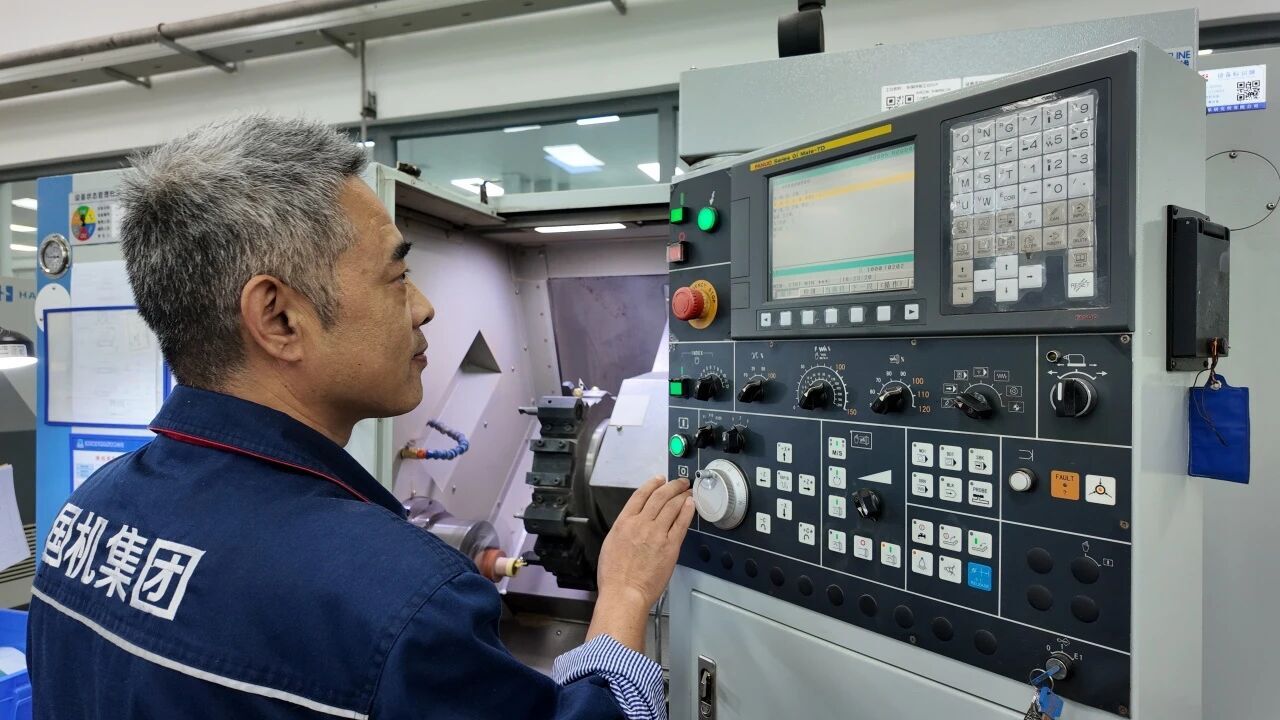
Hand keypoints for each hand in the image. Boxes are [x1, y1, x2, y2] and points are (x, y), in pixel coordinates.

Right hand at [587, 475, 694, 651]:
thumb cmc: (614, 575)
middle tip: (680, 482)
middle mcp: (641, 523)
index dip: (652, 484)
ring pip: (672, 506)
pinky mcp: (670, 546)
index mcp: (624, 522)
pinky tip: (691, 504)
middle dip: (672, 486)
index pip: (640, 495)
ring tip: (688, 491)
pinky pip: (681, 523)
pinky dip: (687, 510)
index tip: (659, 479)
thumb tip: (633, 523)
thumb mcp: (611, 544)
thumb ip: (623, 530)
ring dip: (682, 495)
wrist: (624, 592)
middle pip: (659, 497)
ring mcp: (657, 533)